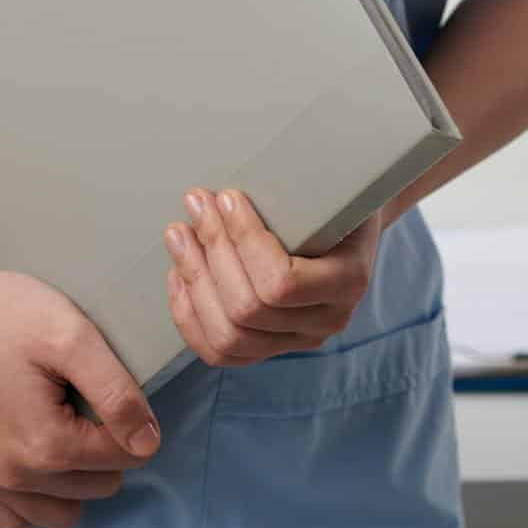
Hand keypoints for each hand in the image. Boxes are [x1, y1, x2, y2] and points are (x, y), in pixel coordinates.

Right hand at [0, 256, 160, 527]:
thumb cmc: (0, 314)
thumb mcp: (72, 337)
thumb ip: (117, 392)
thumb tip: (148, 442)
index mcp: (46, 445)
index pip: (125, 455)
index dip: (132, 417)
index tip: (110, 383)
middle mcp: (15, 477)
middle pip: (99, 485)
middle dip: (106, 446)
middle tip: (86, 398)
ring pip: (61, 512)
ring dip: (79, 481)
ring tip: (71, 428)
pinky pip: (15, 517)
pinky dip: (37, 499)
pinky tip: (42, 459)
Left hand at [164, 188, 381, 366]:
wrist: (350, 221)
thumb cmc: (336, 194)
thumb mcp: (332, 184)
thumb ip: (301, 182)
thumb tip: (244, 176)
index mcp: (348, 281)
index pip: (281, 283)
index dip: (243, 240)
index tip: (225, 198)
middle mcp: (327, 320)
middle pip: (248, 310)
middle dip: (212, 252)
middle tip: (195, 205)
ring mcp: (298, 339)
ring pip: (228, 337)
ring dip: (194, 281)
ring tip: (178, 236)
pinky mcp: (270, 345)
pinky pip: (220, 352)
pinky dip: (189, 316)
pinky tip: (178, 276)